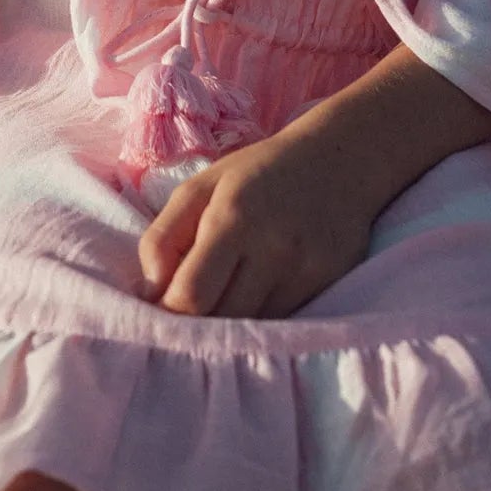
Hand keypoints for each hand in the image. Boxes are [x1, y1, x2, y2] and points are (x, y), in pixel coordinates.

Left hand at [134, 120, 378, 318]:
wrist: (338, 160)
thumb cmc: (258, 173)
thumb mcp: (202, 186)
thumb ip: (164, 235)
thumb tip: (151, 289)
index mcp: (232, 218)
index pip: (190, 296)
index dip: (169, 312)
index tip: (161, 309)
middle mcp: (272, 249)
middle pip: (221, 323)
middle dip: (197, 325)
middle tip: (189, 312)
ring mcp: (304, 271)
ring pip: (252, 330)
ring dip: (230, 326)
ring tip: (221, 303)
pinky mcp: (328, 284)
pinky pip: (282, 323)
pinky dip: (261, 319)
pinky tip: (256, 296)